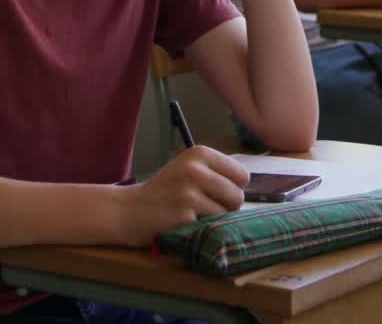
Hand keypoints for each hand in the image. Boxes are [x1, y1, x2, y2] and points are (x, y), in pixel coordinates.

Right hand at [114, 146, 248, 245]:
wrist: (130, 209)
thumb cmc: (166, 191)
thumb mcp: (189, 169)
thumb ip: (218, 173)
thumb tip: (251, 187)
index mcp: (199, 153)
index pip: (242, 175)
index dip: (232, 188)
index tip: (214, 192)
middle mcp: (195, 169)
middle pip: (238, 196)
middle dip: (226, 207)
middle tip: (202, 206)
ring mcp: (189, 193)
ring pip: (226, 214)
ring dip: (213, 220)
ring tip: (191, 214)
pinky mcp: (184, 216)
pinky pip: (210, 228)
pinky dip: (200, 229)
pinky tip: (183, 223)